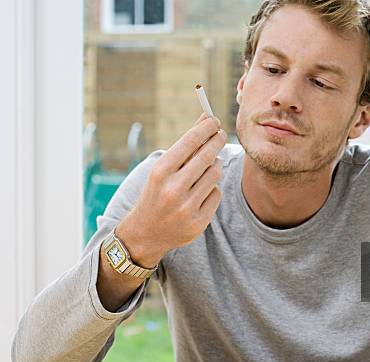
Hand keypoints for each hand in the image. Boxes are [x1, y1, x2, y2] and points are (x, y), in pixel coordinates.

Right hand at [116, 113, 226, 267]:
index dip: (206, 128)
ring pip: (215, 174)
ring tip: (205, 168)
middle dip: (217, 141)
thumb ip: (185, 146)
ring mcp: (187, 207)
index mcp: (160, 172)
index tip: (215, 120)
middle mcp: (173, 189)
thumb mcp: (162, 169)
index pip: (190, 142)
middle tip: (221, 134)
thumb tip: (206, 118)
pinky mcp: (199, 221)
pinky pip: (216, 193)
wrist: (145, 233)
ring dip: (214, 167)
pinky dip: (212, 189)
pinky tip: (200, 192)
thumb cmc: (156, 193)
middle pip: (207, 156)